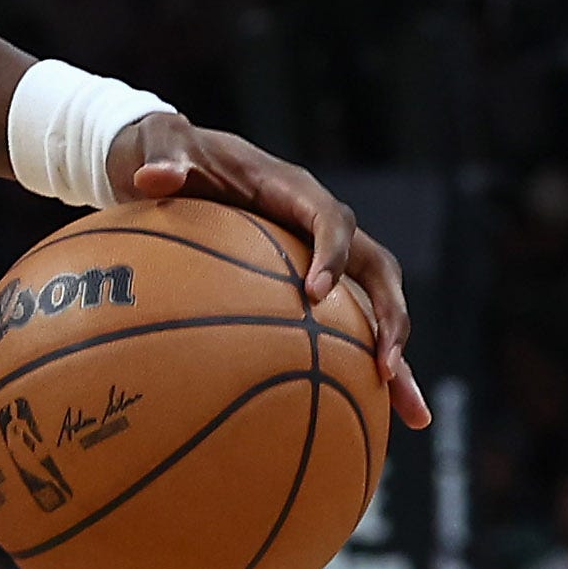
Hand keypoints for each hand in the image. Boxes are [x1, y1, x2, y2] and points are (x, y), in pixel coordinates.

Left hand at [103, 115, 432, 430]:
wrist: (172, 162)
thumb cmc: (167, 155)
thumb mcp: (159, 146)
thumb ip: (161, 157)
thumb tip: (155, 176)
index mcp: (293, 190)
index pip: (330, 219)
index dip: (330, 254)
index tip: (315, 294)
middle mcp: (321, 225)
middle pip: (376, 270)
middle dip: (389, 316)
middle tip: (386, 363)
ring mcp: (323, 260)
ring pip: (376, 308)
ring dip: (397, 358)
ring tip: (411, 415)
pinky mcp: (312, 287)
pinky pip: (343, 330)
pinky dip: (358, 374)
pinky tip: (370, 422)